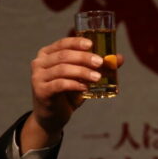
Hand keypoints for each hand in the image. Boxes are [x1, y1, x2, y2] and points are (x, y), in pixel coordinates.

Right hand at [20, 35, 123, 149]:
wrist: (52, 117)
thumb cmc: (68, 93)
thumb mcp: (83, 78)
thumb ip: (98, 67)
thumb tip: (119, 58)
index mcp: (47, 54)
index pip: (63, 43)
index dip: (77, 42)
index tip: (92, 45)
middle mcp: (39, 63)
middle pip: (64, 56)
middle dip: (84, 58)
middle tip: (100, 62)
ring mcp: (37, 77)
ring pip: (62, 69)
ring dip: (82, 72)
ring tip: (97, 77)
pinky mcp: (41, 91)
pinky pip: (59, 84)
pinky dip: (74, 84)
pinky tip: (85, 88)